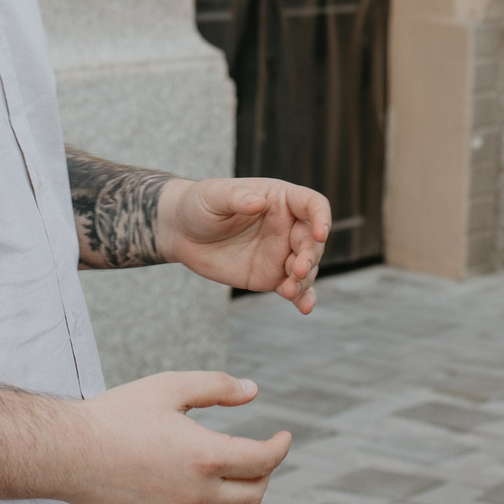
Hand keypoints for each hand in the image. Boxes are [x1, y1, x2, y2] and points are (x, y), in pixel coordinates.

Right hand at [51, 371, 291, 503]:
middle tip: (257, 457)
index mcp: (206, 456)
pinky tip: (195, 502)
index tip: (283, 437)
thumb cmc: (118, 414)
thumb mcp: (170, 387)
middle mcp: (196, 494)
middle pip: (253, 496)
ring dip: (232, 499)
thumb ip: (216, 387)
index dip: (280, 447)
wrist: (69, 452)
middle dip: (263, 474)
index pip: (264, 461)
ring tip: (220, 475)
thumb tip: (253, 391)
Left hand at [158, 177, 331, 311]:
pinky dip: (302, 298)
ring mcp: (281, 253)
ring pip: (307, 268)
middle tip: (296, 270)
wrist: (182, 233)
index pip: (313, 204)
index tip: (320, 233)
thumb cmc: (199, 204)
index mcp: (280, 200)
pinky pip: (294, 288)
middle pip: (313, 241)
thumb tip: (259, 203)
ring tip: (289, 290)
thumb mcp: (214, 195)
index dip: (322, 218)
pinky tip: (304, 308)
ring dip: (305, 280)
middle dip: (310, 256)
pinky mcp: (271, 277)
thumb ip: (237, 197)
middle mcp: (287, 226)